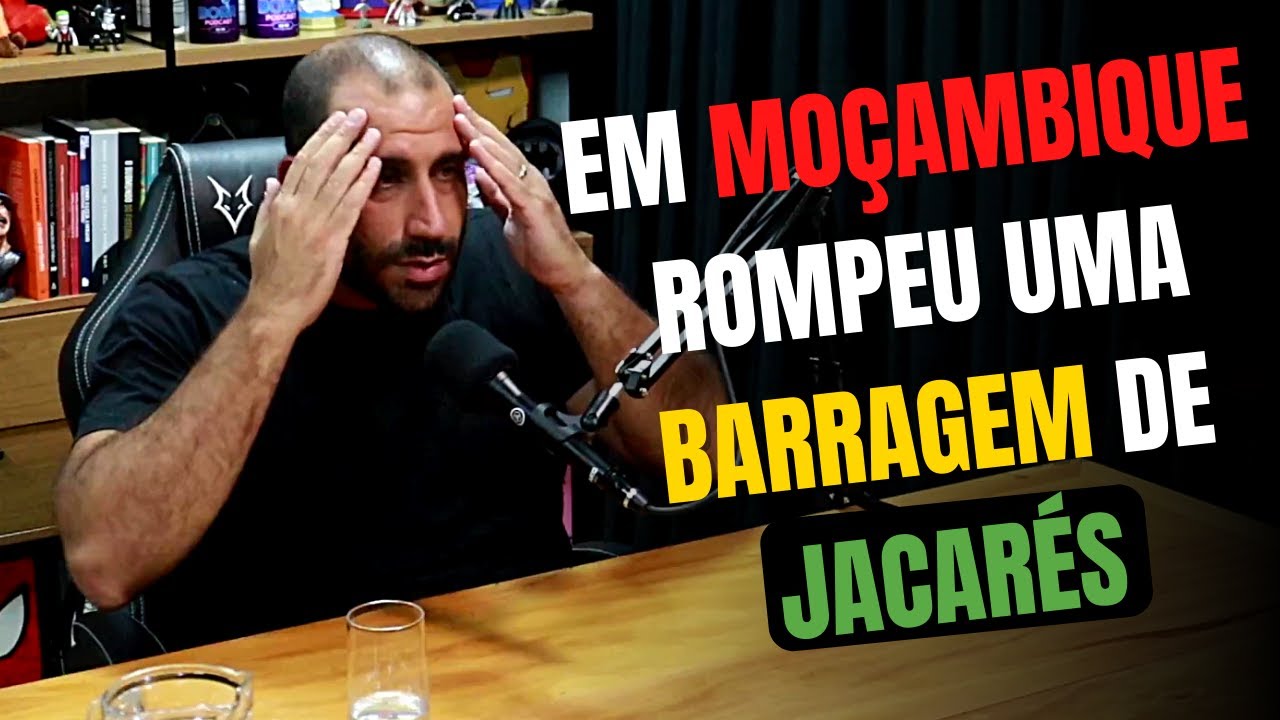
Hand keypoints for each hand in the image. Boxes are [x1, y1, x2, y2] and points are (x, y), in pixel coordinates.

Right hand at [245, 108, 381, 331]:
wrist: (276, 305)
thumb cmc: (271, 275)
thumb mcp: (259, 235)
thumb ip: (267, 206)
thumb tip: (271, 181)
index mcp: (279, 204)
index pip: (302, 161)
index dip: (321, 138)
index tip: (335, 121)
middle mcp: (296, 207)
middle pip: (322, 162)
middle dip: (341, 135)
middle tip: (358, 115)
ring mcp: (315, 222)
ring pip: (338, 178)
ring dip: (357, 152)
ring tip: (373, 133)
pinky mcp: (332, 239)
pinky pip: (351, 204)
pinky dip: (363, 182)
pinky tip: (375, 166)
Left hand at [452, 95, 592, 295]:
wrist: (562, 270)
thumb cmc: (540, 246)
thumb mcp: (509, 216)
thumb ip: (496, 195)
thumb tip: (479, 175)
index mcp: (523, 181)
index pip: (497, 150)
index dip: (477, 129)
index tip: (458, 113)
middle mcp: (531, 180)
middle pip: (500, 145)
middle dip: (477, 123)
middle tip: (456, 102)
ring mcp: (534, 191)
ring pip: (504, 158)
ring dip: (481, 137)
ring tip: (462, 119)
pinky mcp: (532, 207)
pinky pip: (509, 182)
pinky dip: (493, 165)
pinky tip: (478, 150)